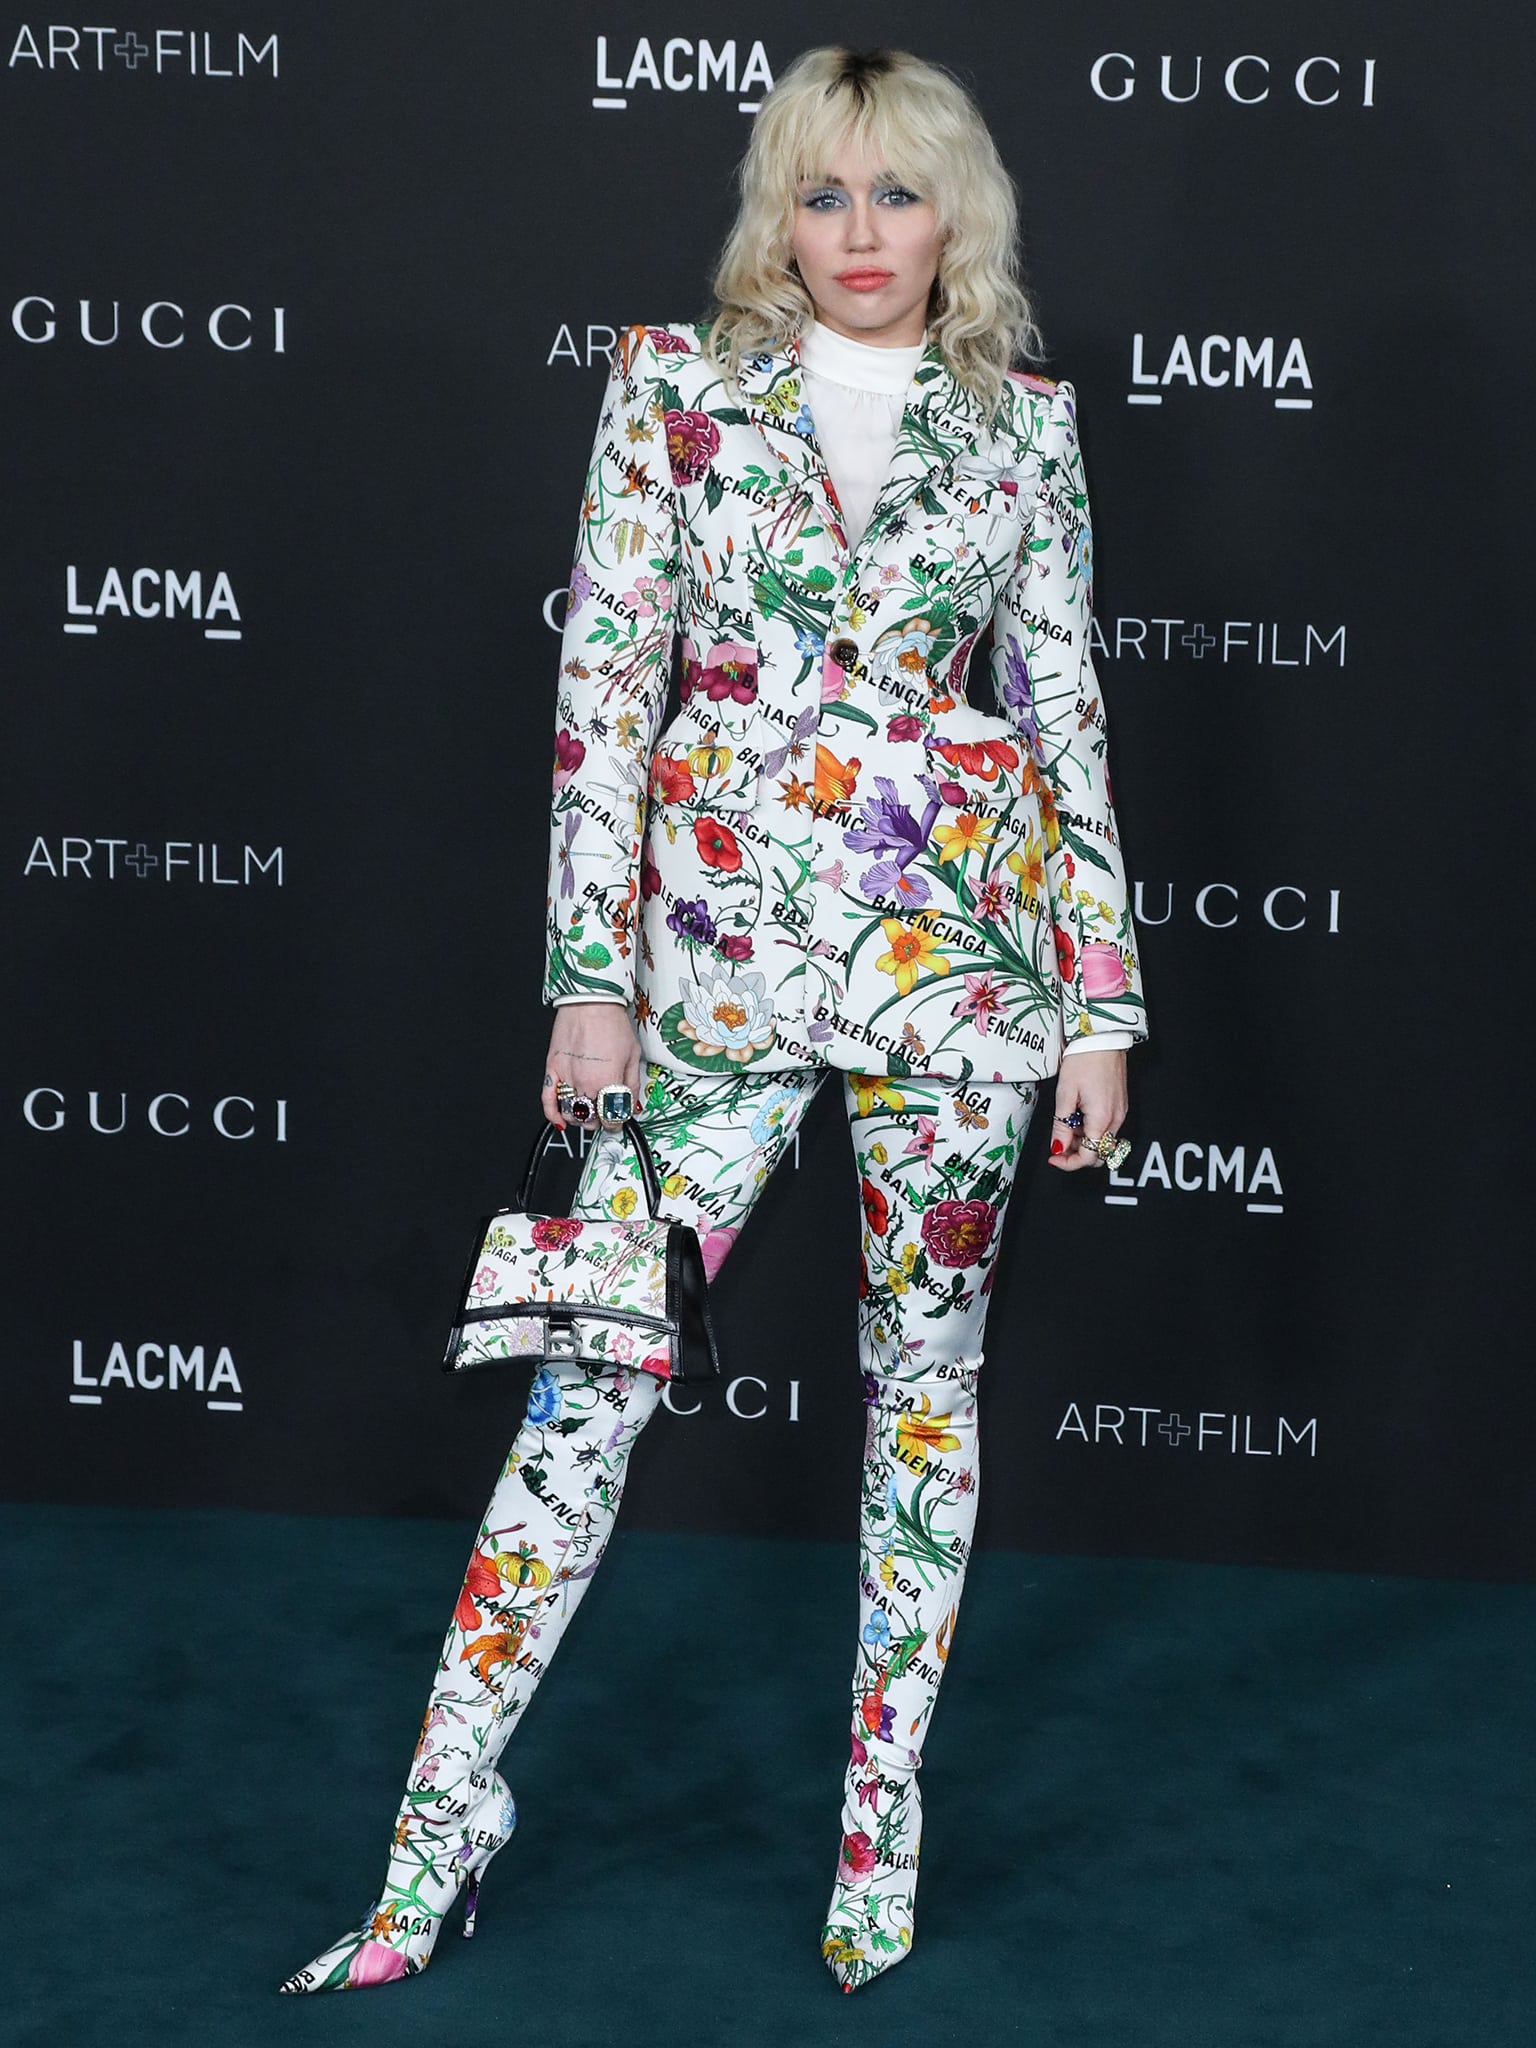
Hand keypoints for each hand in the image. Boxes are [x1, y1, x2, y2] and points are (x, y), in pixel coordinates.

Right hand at [541, 1004, 642, 1130]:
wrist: (591, 1002)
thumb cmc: (611, 1022)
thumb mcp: (633, 1054)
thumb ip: (632, 1084)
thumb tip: (630, 1103)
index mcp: (608, 1081)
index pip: (611, 1117)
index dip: (617, 1121)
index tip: (618, 1120)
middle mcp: (586, 1082)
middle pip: (591, 1119)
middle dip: (600, 1120)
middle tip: (605, 1113)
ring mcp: (567, 1077)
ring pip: (571, 1113)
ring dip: (580, 1118)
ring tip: (588, 1111)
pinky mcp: (553, 1069)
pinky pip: (548, 1099)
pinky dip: (553, 1114)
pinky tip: (560, 1119)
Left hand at [1049, 1048, 1127, 1171]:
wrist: (1102, 1039)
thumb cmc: (1084, 1060)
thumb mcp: (1065, 1094)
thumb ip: (1062, 1125)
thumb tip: (1058, 1148)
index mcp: (1102, 1119)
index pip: (1089, 1156)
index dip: (1069, 1163)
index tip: (1054, 1157)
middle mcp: (1116, 1119)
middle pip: (1099, 1153)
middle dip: (1078, 1154)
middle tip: (1060, 1141)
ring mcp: (1120, 1112)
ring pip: (1103, 1141)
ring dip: (1084, 1140)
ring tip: (1067, 1121)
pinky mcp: (1121, 1105)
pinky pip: (1108, 1128)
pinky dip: (1092, 1129)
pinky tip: (1079, 1114)